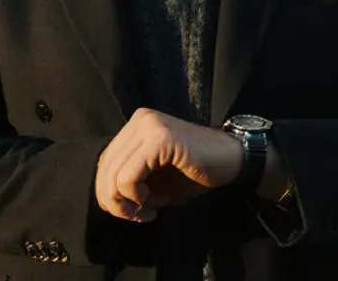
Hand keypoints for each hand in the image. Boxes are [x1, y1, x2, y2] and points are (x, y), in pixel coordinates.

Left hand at [95, 108, 243, 221]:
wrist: (231, 160)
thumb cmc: (196, 172)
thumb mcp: (155, 177)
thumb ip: (130, 179)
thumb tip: (107, 198)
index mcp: (136, 126)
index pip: (106, 162)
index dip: (110, 193)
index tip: (133, 211)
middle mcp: (139, 120)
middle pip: (106, 168)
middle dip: (116, 202)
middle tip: (138, 216)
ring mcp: (148, 126)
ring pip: (114, 174)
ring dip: (128, 203)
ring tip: (150, 210)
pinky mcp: (159, 139)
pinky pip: (129, 176)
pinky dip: (138, 196)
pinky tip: (159, 201)